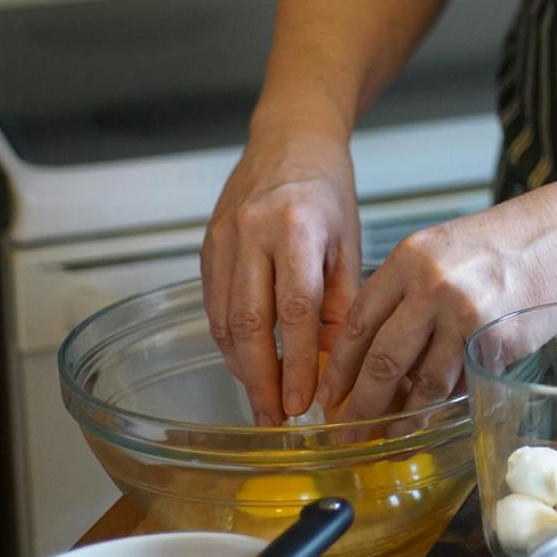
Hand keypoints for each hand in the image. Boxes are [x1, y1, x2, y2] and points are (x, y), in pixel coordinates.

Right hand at [201, 112, 360, 425]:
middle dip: (260, 379)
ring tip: (260, 402)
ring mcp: (223, 238)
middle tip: (273, 419)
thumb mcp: (349, 239)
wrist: (290, 137)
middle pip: (249, 322)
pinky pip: (212, 305)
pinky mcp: (207, 246)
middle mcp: (252, 232)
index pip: (294, 311)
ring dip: (240, 367)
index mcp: (295, 228)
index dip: (295, 364)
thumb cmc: (328, 189)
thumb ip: (340, 301)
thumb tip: (333, 364)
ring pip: (222, 319)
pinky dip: (226, 341)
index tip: (302, 404)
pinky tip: (244, 364)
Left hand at [317, 178, 556, 420]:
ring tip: (389, 438)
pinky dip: (443, 406)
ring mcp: (465, 314)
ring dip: (400, 418)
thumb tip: (381, 355)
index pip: (357, 321)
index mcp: (411, 257)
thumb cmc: (513, 241)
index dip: (338, 367)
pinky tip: (432, 420)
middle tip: (348, 429)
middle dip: (360, 404)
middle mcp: (431, 284)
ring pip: (419, 382)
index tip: (328, 394)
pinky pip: (461, 383)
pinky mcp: (498, 341)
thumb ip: (411, 292)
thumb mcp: (447, 249)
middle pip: (380, 359)